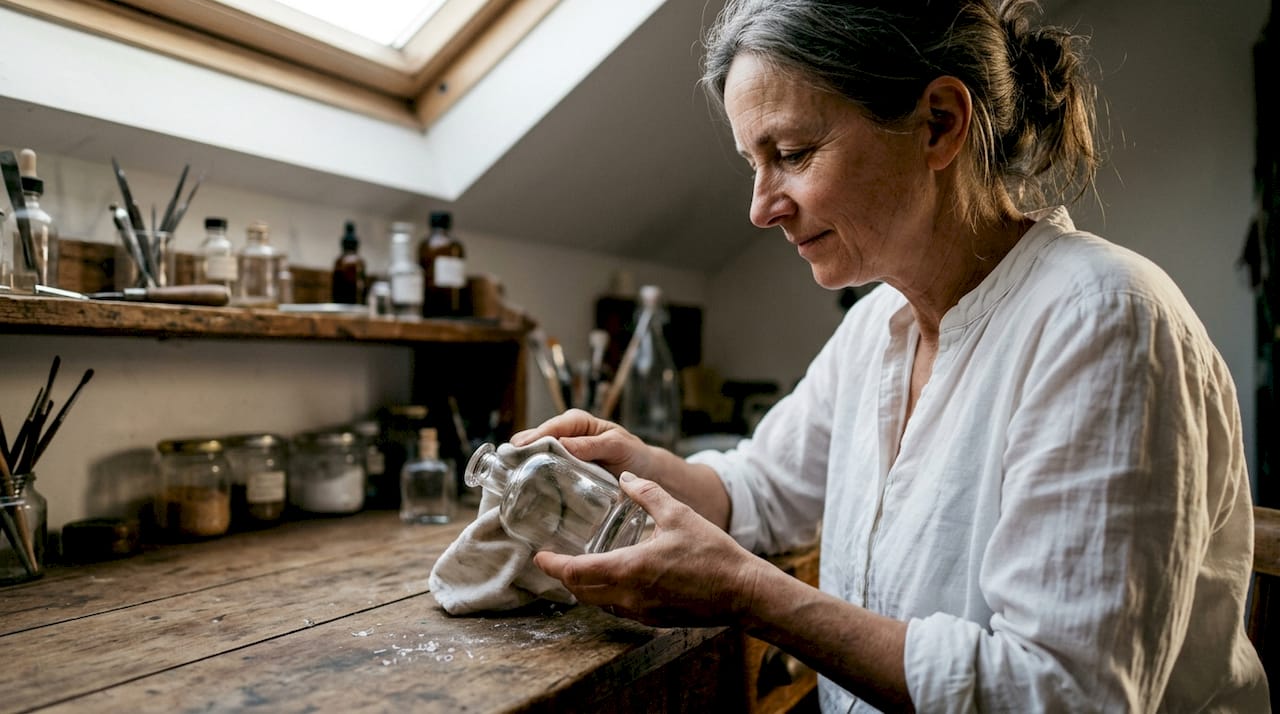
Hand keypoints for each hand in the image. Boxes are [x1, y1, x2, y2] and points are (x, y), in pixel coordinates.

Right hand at [511, 408, 657, 479]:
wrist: (643, 472)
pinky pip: (545, 469)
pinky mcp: (564, 469)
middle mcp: (568, 434)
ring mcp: (564, 453)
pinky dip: (533, 474)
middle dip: (522, 449)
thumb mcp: (617, 446)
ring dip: (524, 463)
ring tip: (508, 475)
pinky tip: (523, 485)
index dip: (534, 436)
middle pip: (538, 439)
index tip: (518, 448)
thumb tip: (564, 444)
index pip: (553, 426)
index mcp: (579, 422)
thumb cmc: (633, 455)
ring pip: (537, 454)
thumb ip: (593, 445)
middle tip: (505, 464)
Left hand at [533, 471, 765, 627]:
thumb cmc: (712, 553)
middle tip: (555, 561)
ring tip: (582, 567)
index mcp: (629, 569)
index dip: (553, 565)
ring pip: (599, 603)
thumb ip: (647, 493)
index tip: (540, 556)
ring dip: (586, 587)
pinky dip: (608, 595)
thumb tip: (626, 478)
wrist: (742, 591)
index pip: (576, 572)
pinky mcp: (654, 619)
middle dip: (565, 577)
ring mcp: (641, 611)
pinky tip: (617, 578)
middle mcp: (629, 596)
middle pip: (581, 592)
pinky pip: (619, 608)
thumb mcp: (677, 514)